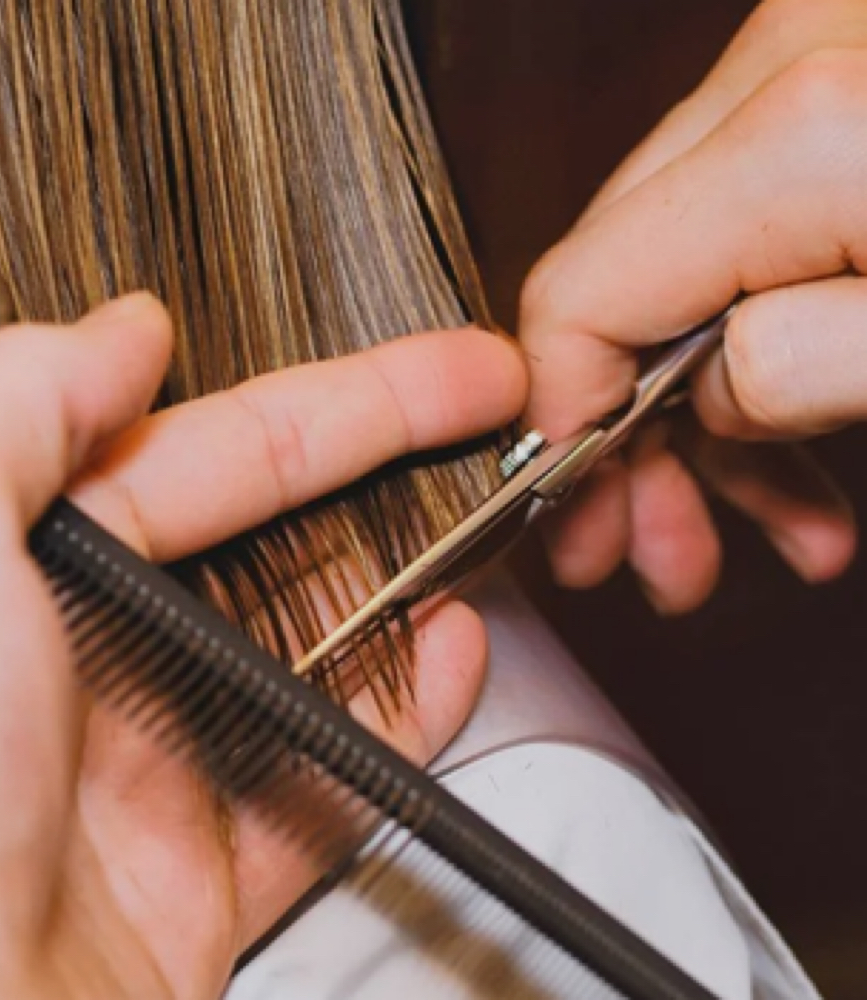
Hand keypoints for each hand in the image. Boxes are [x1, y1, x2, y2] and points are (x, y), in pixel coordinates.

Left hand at [0, 295, 525, 998]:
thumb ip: (24, 400)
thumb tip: (124, 330)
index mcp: (35, 566)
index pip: (218, 451)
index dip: (345, 404)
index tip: (444, 372)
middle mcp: (99, 653)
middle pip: (285, 533)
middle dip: (398, 468)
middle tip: (491, 423)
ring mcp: (161, 758)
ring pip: (318, 645)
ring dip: (409, 584)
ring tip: (487, 528)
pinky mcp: (205, 866)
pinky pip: (330, 775)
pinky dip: (404, 713)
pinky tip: (454, 653)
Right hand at [520, 0, 866, 611]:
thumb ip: (803, 367)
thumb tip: (707, 390)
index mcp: (795, 139)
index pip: (578, 296)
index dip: (558, 420)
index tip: (575, 514)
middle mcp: (776, 85)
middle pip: (616, 292)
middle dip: (633, 447)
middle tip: (654, 556)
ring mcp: (805, 82)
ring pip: (681, 280)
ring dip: (709, 424)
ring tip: (766, 531)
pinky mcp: (836, 104)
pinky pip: (749, 244)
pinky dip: (768, 358)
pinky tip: (810, 458)